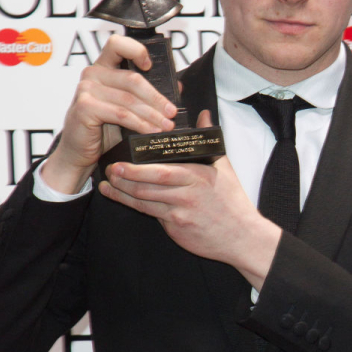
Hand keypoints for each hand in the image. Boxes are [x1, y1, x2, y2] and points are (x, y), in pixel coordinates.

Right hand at [43, 34, 177, 193]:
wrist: (80, 153)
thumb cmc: (102, 130)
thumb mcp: (128, 108)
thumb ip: (147, 94)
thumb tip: (178, 87)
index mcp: (103, 67)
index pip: (117, 45)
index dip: (136, 50)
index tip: (150, 66)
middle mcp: (93, 74)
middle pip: (133, 79)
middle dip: (157, 98)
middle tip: (172, 113)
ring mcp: (86, 89)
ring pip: (129, 99)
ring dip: (152, 114)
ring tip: (166, 126)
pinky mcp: (85, 107)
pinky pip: (121, 114)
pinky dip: (140, 124)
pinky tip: (151, 131)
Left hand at [99, 111, 281, 288]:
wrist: (242, 237)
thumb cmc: (233, 201)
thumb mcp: (224, 167)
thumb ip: (209, 140)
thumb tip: (204, 115)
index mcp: (199, 176)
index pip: (164, 170)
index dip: (140, 167)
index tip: (124, 158)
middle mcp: (188, 195)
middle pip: (150, 186)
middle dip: (126, 178)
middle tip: (109, 169)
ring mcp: (181, 214)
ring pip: (146, 202)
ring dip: (124, 193)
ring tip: (108, 184)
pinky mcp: (176, 229)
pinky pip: (152, 215)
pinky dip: (134, 206)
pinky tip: (121, 199)